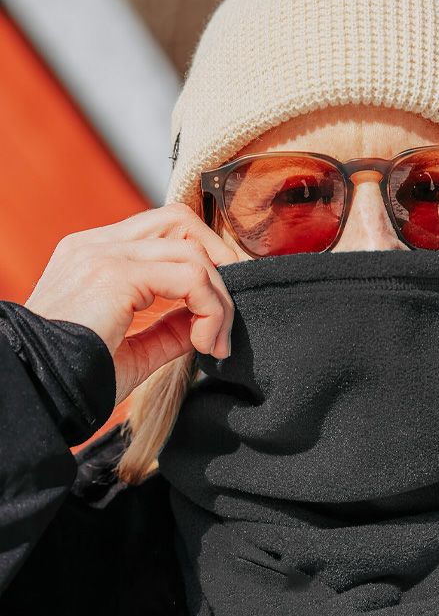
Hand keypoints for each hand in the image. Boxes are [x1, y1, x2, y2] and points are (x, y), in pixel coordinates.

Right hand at [24, 203, 238, 406]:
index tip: (216, 316)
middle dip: (219, 263)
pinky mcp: (115, 273)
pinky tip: (205, 343)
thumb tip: (203, 322)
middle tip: (227, 318)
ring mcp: (104, 254)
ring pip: (193, 251)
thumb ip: (167, 330)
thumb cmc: (73, 380)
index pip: (163, 232)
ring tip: (216, 343)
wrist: (35, 394)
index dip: (202, 263)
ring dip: (219, 299)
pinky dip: (211, 309)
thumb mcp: (131, 352)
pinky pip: (190, 276)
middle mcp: (97, 245)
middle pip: (181, 222)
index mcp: (94, 256)